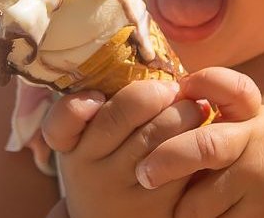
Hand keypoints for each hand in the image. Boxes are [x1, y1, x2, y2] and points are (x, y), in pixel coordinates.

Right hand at [41, 79, 205, 217]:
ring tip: (195, 107)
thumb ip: (105, 112)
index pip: (60, 123)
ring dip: (184, 111)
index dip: (77, 106)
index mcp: (72, 148)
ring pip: (157, 134)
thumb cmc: (112, 171)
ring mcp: (125, 186)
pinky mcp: (158, 202)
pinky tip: (203, 132)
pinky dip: (197, 138)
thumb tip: (148, 61)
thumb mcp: (92, 148)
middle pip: (120, 115)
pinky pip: (182, 160)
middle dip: (153, 93)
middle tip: (172, 89)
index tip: (97, 97)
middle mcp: (92, 168)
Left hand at [136, 68, 263, 217]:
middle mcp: (255, 140)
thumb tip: (164, 106)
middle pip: (201, 147)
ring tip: (177, 207)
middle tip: (143, 174)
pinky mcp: (261, 214)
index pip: (226, 84)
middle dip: (164, 161)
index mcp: (252, 112)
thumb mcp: (258, 121)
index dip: (202, 82)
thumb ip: (221, 115)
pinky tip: (208, 215)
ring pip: (199, 201)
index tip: (182, 87)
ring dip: (183, 207)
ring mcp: (259, 179)